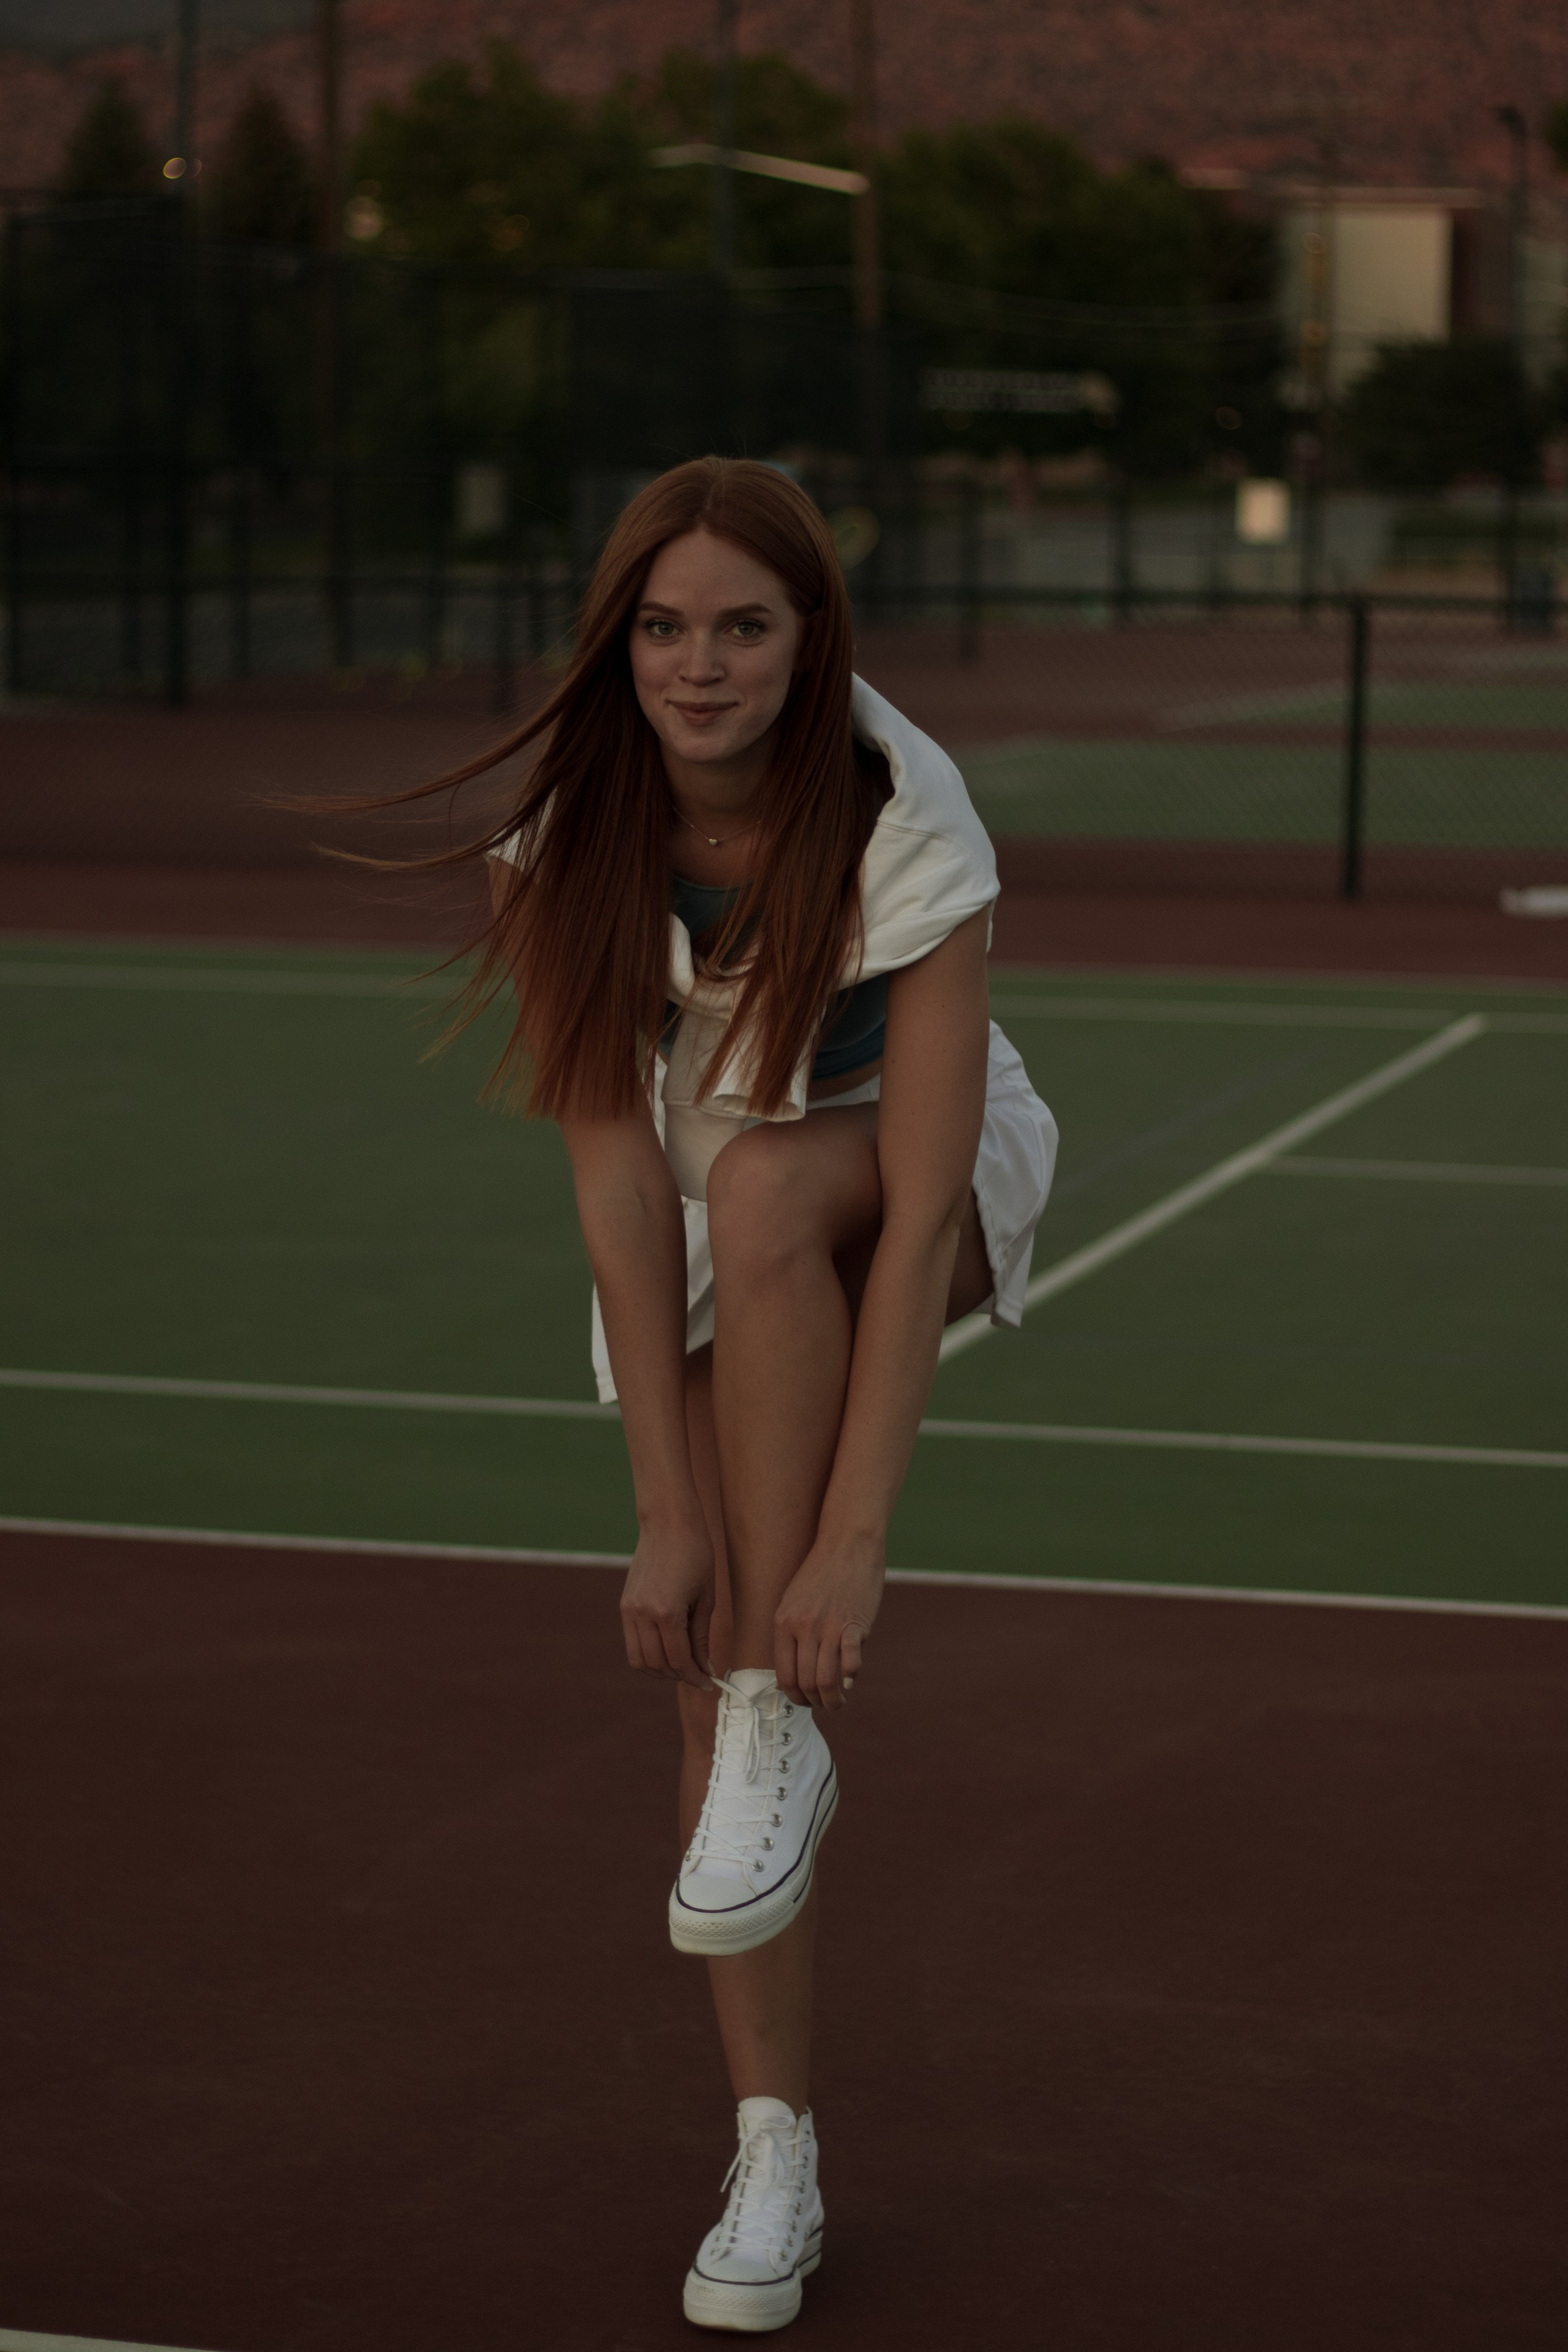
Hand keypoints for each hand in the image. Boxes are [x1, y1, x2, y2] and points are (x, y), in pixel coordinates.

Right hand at [619, 1520, 715, 1689]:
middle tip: (698, 1674)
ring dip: (660, 1669)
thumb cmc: (696, 1554)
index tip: (709, 1683)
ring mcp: (628, 1610)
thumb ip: (702, 1637)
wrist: (668, 1522)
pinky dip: (648, 1653)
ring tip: (682, 1664)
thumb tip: (705, 1668)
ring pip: (639, 1660)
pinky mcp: (624, 1605)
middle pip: (657, 1665)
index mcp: (666, 1611)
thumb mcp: (706, 1598)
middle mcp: (642, 1613)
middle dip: (679, 1675)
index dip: (695, 1677)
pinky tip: (667, 1648)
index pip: (678, 1660)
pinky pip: (631, 1643)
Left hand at [773, 1536, 883, 1710]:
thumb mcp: (792, 1601)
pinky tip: (851, 1679)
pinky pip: (851, 1662)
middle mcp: (803, 1627)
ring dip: (833, 1699)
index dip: (794, 1696)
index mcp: (783, 1623)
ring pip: (825, 1680)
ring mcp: (828, 1626)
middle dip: (815, 1702)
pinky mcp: (854, 1623)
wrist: (847, 1543)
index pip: (784, 1676)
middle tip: (825, 1703)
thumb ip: (790, 1636)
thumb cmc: (821, 1573)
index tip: (805, 1699)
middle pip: (805, 1682)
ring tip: (839, 1700)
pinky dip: (850, 1677)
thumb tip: (790, 1678)